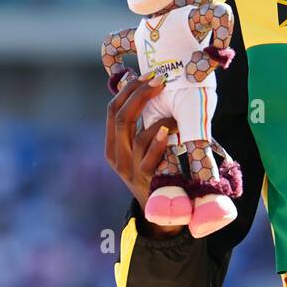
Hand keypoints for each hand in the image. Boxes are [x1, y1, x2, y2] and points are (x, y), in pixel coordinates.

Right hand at [104, 72, 182, 236]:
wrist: (159, 211)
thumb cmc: (154, 171)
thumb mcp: (140, 149)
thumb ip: (141, 128)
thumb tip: (150, 91)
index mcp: (112, 146)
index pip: (113, 111)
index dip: (129, 91)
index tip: (147, 75)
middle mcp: (117, 158)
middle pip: (121, 118)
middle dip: (140, 95)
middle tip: (159, 80)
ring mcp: (131, 171)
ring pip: (137, 137)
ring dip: (158, 118)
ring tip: (175, 112)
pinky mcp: (147, 181)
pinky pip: (150, 158)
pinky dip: (160, 142)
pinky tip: (170, 132)